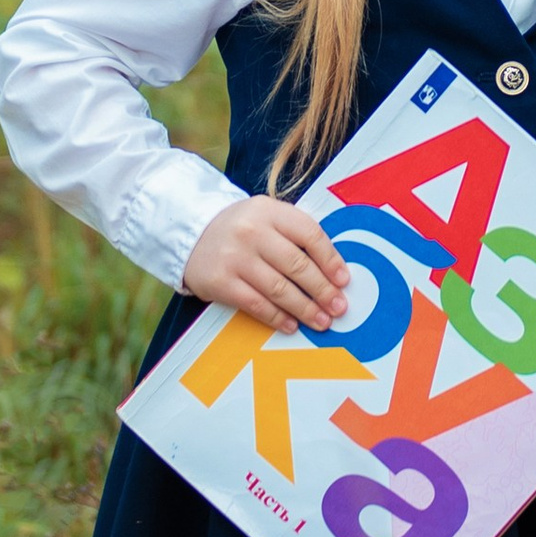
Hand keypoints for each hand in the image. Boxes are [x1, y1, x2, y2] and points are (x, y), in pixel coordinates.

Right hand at [183, 196, 353, 331]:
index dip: (331, 259)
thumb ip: (295, 235)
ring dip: (305, 308)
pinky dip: (278, 317)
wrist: (192, 234)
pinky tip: (292, 324)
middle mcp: (252, 231)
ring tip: (322, 320)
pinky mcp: (221, 282)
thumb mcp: (267, 217)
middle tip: (339, 307)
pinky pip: (256, 304)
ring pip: (279, 288)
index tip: (343, 280)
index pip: (309, 234)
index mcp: (269, 211)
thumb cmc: (241, 228)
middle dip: (323, 290)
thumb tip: (332, 270)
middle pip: (297, 265)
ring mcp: (235, 257)